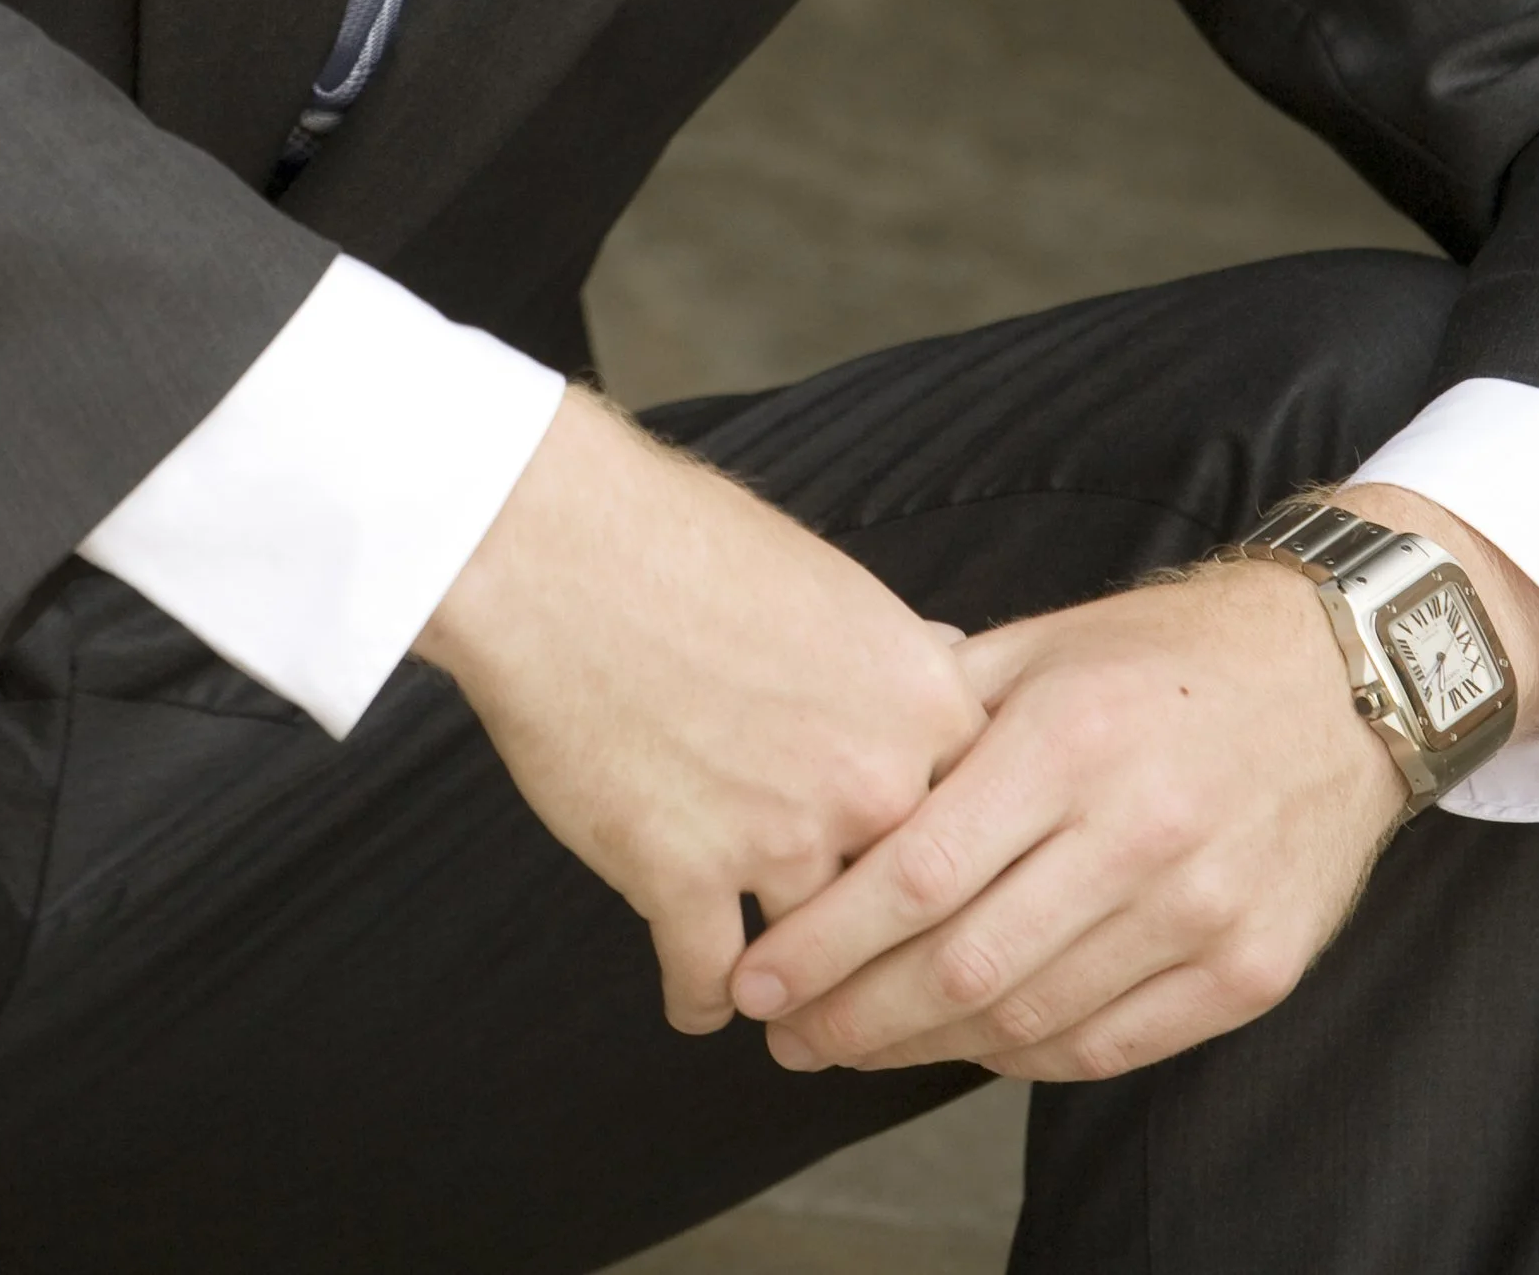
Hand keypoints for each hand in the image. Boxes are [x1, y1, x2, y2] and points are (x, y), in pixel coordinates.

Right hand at [416, 387, 983, 1030]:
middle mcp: (870, 777)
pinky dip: (699, 999)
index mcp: (921, 698)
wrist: (555, 547)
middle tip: (869, 988)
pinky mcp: (680, 877)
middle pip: (910, 912)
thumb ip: (896, 650)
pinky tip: (695, 998)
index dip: (958, 865)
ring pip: (815, 960)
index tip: (938, 898)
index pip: (983, 823)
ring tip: (780, 997)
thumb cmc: (678, 537)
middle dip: (886, 958)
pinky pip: (708, 983)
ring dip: (794, 987)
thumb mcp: (830, 582)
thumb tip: (944, 661)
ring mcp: (779, 835)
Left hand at [727, 483, 1538, 1086]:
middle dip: (854, 1015)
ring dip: (925, 1048)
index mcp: (1071, 739)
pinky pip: (1108, 1046)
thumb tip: (822, 755)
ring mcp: (1202, 912)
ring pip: (1031, 1019)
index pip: (919, 871)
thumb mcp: (1045, 646)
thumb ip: (937, 706)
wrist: (1341, 680)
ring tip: (851, 1045)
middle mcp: (1138, 831)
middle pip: (964, 963)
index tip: (756, 975)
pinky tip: (963, 1045)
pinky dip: (1022, 1058)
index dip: (825, 941)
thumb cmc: (1167, 656)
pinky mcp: (1248, 972)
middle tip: (785, 1032)